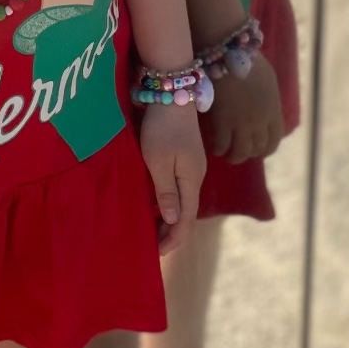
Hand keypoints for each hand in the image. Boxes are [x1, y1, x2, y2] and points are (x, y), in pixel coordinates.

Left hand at [138, 101, 202, 245]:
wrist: (172, 94)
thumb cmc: (162, 129)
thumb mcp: (159, 161)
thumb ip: (166, 191)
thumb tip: (173, 219)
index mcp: (191, 181)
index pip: (185, 219)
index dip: (173, 238)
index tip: (158, 252)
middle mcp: (196, 177)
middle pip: (186, 212)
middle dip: (171, 232)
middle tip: (153, 247)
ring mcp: (192, 167)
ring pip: (183, 201)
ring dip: (170, 218)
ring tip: (153, 231)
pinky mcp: (185, 159)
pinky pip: (179, 189)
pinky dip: (169, 202)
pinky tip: (157, 205)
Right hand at [203, 51, 287, 166]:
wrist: (228, 52)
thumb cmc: (246, 59)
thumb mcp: (268, 79)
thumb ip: (268, 98)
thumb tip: (264, 108)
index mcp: (274, 110)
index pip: (274, 140)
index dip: (266, 149)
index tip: (257, 150)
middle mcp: (261, 121)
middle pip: (257, 149)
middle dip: (248, 153)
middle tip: (238, 151)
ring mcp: (242, 123)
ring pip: (240, 152)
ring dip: (233, 156)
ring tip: (225, 153)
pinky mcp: (222, 121)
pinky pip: (221, 145)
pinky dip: (218, 148)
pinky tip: (214, 146)